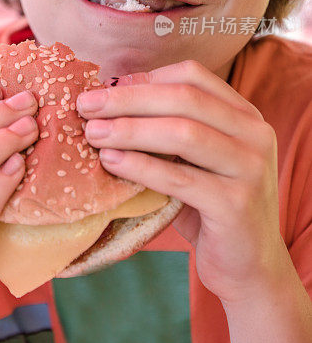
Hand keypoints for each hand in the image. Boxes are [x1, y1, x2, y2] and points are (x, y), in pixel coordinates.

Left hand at [76, 60, 285, 305]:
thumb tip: (107, 99)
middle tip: (85, 105)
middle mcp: (256, 134)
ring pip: (183, 133)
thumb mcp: (193, 160)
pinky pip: (179, 178)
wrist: (248, 267)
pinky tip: (110, 161)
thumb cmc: (208, 207)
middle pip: (184, 98)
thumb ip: (166, 128)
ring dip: (130, 129)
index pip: (192, 76)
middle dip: (128, 99)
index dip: (144, 78)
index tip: (103, 88)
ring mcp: (250, 168)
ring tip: (92, 133)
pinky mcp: (237, 204)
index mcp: (244, 115)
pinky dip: (140, 166)